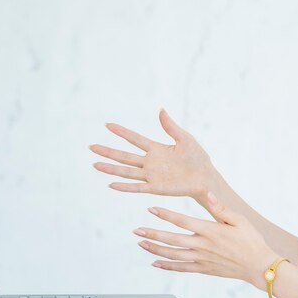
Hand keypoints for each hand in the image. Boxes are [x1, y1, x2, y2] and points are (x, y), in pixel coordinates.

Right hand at [89, 109, 217, 202]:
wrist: (206, 177)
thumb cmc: (197, 158)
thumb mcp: (185, 138)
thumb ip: (171, 127)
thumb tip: (161, 110)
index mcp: (156, 149)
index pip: (135, 139)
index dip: (122, 132)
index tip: (108, 125)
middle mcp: (150, 163)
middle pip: (125, 156)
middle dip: (108, 152)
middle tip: (92, 147)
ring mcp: (152, 176)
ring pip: (127, 171)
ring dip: (111, 168)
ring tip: (95, 164)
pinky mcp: (156, 187)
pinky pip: (138, 187)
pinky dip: (125, 186)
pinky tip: (111, 184)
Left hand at [133, 191, 277, 288]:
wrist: (259, 265)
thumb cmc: (252, 241)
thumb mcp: (239, 220)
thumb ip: (221, 208)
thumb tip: (208, 194)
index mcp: (210, 230)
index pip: (182, 221)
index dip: (165, 214)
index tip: (151, 209)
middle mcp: (203, 245)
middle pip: (172, 239)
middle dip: (152, 234)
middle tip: (137, 231)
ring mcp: (202, 259)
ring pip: (173, 255)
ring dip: (155, 249)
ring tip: (142, 244)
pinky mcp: (204, 269)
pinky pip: (181, 268)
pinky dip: (167, 265)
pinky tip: (156, 262)